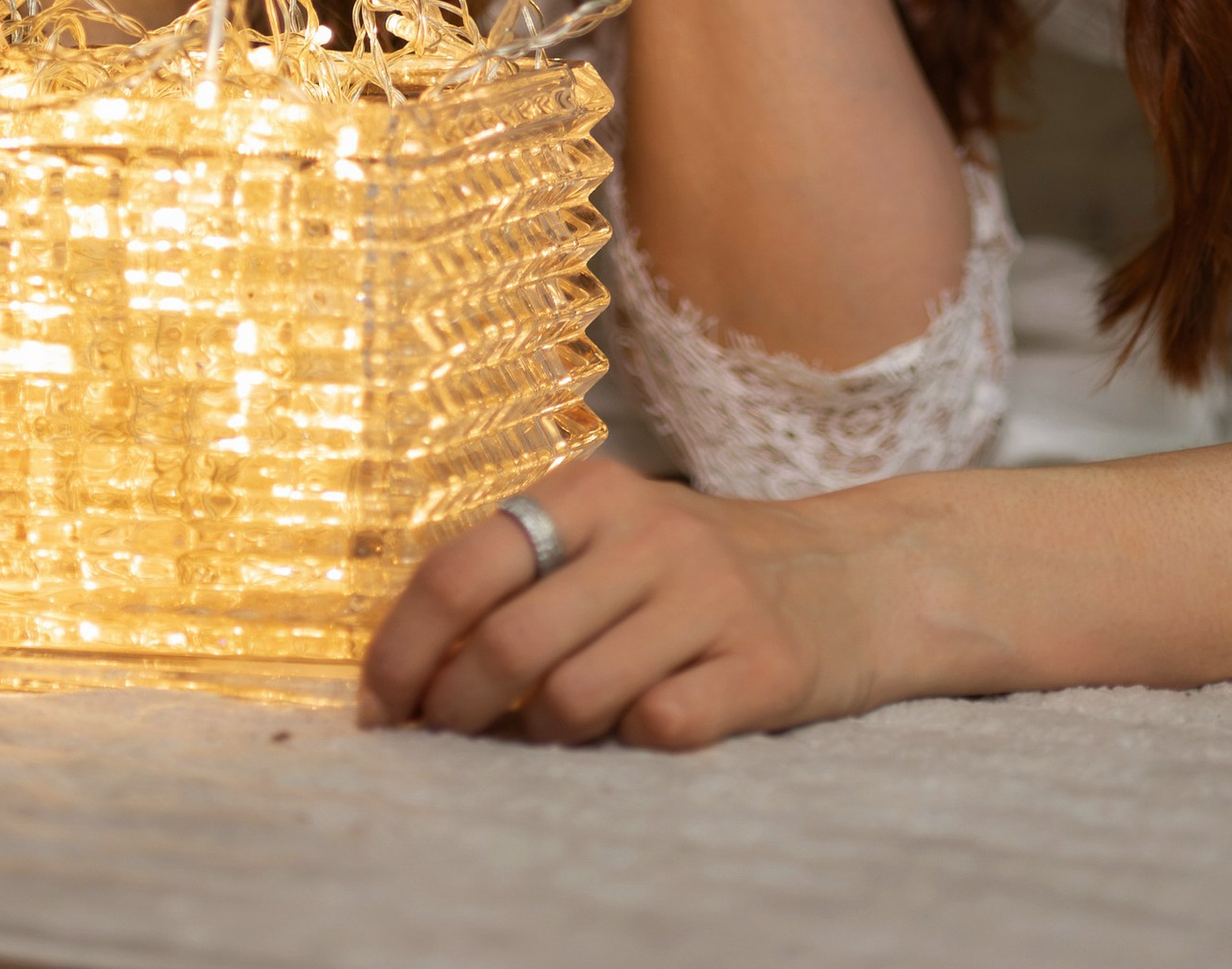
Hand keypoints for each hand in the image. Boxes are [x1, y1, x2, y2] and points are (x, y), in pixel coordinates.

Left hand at [359, 456, 885, 750]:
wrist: (853, 577)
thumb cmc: (690, 573)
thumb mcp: (607, 538)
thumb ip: (519, 578)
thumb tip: (404, 666)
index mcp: (590, 490)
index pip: (459, 570)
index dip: (401, 650)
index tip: (379, 707)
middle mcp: (649, 531)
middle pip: (508, 645)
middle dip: (455, 713)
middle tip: (446, 740)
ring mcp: (711, 595)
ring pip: (574, 697)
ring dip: (543, 735)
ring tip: (555, 728)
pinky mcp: (764, 662)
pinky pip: (660, 725)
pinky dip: (632, 739)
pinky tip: (643, 722)